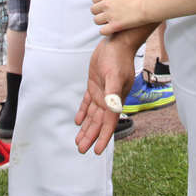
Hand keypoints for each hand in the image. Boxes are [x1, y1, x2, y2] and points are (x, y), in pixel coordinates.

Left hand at [74, 29, 148, 155]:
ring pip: (92, 115)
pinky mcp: (94, 84)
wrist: (116, 43)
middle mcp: (108, 100)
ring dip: (86, 128)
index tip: (97, 152)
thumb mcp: (114, 76)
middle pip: (98, 123)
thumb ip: (113, 93)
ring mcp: (101, 93)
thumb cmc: (117, 58)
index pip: (108, 124)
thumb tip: (113, 108)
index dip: (103, 138)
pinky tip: (78, 121)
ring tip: (78, 141)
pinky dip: (83, 112)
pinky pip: (88, 102)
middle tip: (81, 149)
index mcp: (114, 100)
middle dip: (90, 137)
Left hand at [91, 0, 149, 34]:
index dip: (99, 3)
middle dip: (99, 13)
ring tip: (109, 23)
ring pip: (96, 20)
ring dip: (102, 22)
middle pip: (93, 10)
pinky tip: (112, 30)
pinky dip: (106, 31)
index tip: (105, 6)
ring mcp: (110, 14)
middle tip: (107, 15)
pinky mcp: (115, 25)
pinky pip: (102, 31)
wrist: (150, 4)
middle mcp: (107, 3)